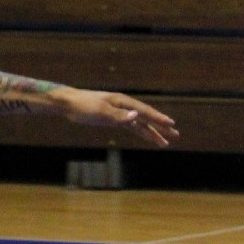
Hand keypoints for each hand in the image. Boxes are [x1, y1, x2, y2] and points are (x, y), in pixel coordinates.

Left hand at [54, 88, 178, 146]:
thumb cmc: (83, 106)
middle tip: (175, 134)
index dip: (158, 118)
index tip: (171, 124)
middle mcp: (124, 106)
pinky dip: (140, 132)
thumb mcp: (101, 111)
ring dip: (152, 132)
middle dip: (160, 126)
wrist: (68, 104)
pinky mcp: (113, 119)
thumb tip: (137, 116)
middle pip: (146, 117)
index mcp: (123, 102)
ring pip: (140, 124)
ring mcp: (119, 113)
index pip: (144, 111)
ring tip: (165, 142)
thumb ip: (119, 115)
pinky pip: (131, 127)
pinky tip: (148, 137)